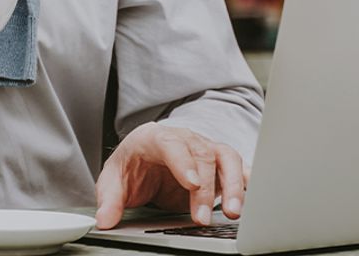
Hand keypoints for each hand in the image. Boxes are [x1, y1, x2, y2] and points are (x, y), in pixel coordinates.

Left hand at [94, 122, 247, 229]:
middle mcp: (184, 139)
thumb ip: (109, 200)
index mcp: (155, 138)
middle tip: (202, 217)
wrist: (146, 157)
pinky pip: (239, 168)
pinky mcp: (220, 164)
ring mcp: (204, 149)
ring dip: (233, 185)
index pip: (171, 144)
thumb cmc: (133, 165)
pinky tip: (254, 199)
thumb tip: (105, 220)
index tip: (191, 184)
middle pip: (202, 155)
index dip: (183, 163)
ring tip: (234, 211)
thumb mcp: (114, 180)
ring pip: (226, 158)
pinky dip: (248, 182)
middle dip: (206, 188)